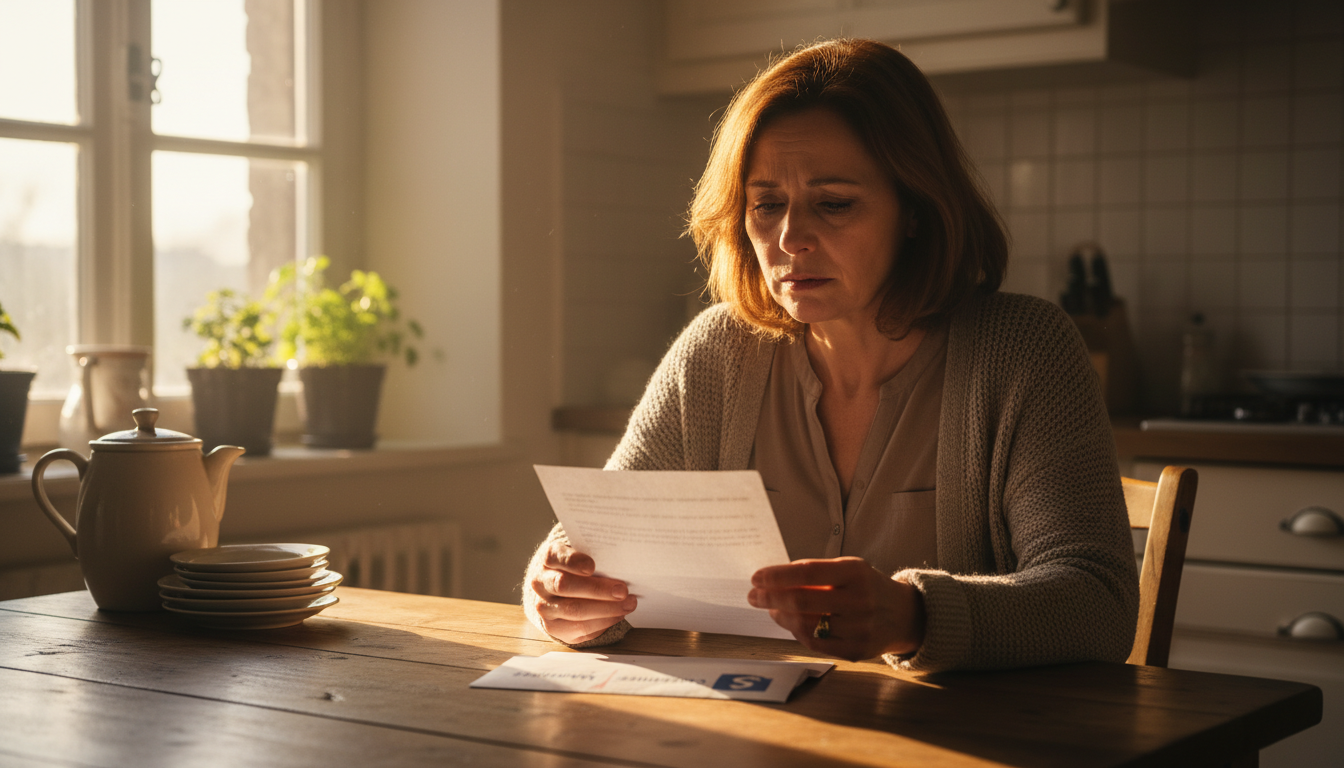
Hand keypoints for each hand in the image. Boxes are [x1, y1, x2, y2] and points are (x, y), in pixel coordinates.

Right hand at [525, 540, 635, 643]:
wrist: (554, 589)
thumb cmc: (575, 568)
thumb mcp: (580, 554)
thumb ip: (594, 556)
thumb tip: (621, 566)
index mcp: (548, 558)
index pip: (555, 556)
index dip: (573, 561)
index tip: (592, 566)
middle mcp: (540, 582)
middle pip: (564, 586)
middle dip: (597, 589)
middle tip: (622, 591)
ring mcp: (544, 607)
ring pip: (574, 610)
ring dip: (606, 609)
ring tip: (628, 604)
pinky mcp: (554, 627)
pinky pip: (580, 628)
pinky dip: (603, 622)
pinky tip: (618, 615)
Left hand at [748, 557, 924, 660]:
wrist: (904, 615)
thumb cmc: (867, 586)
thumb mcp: (848, 569)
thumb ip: (815, 573)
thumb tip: (773, 579)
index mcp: (856, 572)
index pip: (807, 573)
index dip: (777, 576)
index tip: (757, 577)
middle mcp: (860, 601)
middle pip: (802, 601)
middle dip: (771, 598)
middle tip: (754, 595)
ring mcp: (859, 629)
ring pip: (806, 625)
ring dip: (781, 616)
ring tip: (771, 608)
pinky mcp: (856, 651)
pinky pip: (815, 643)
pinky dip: (796, 631)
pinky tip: (789, 622)